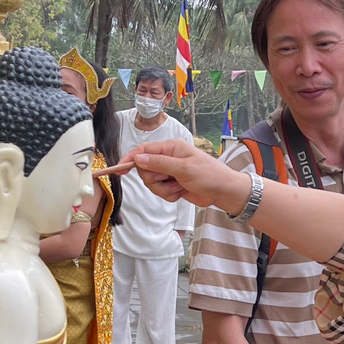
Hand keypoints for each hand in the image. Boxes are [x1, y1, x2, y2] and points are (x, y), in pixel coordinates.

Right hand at [98, 140, 248, 213]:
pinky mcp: (173, 185)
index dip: (130, 159)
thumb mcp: (184, 168)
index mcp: (171, 148)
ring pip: (152, 183)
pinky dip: (170, 195)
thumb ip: (160, 163)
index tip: (119, 169)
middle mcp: (168, 158)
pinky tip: (182, 192)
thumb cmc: (209, 175)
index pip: (144, 150)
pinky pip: (161, 192)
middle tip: (170, 181)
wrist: (224, 192)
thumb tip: (139, 158)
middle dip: (155, 180)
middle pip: (145, 170)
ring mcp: (170, 172)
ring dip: (164, 189)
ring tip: (180, 187)